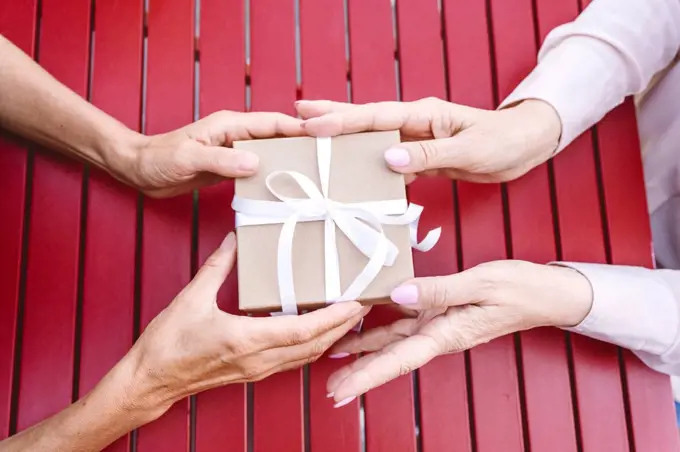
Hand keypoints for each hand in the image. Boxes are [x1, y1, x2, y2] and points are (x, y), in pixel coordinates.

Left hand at [113, 111, 304, 196]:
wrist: (138, 170)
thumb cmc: (158, 159)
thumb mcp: (189, 158)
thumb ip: (222, 159)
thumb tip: (256, 163)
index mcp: (229, 124)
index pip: (271, 122)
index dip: (297, 128)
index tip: (323, 138)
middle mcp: (235, 135)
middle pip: (276, 136)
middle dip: (300, 145)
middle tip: (325, 161)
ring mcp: (233, 151)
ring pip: (269, 154)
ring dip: (287, 163)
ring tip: (311, 178)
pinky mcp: (229, 168)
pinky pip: (256, 170)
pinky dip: (270, 177)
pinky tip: (281, 190)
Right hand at [116, 232, 367, 420]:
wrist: (151, 380)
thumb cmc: (168, 344)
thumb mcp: (192, 298)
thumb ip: (217, 267)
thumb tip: (236, 240)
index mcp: (246, 340)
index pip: (303, 330)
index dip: (333, 317)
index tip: (355, 302)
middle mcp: (259, 359)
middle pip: (314, 345)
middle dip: (343, 325)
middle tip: (364, 304)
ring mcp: (258, 370)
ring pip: (307, 356)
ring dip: (331, 337)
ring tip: (349, 315)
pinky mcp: (254, 373)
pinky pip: (293, 360)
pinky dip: (313, 345)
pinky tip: (319, 331)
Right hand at [295, 97, 560, 182]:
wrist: (524, 146)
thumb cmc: (503, 142)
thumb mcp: (469, 150)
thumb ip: (429, 155)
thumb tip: (389, 158)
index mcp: (423, 115)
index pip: (376, 117)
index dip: (343, 122)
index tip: (311, 125)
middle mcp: (414, 124)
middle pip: (366, 122)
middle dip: (331, 119)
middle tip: (295, 118)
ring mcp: (416, 140)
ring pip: (373, 142)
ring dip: (346, 144)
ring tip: (314, 144)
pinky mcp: (422, 157)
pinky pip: (390, 163)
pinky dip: (370, 169)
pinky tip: (355, 178)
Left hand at [324, 261, 591, 405]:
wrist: (545, 293)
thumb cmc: (519, 288)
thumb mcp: (480, 283)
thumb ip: (438, 289)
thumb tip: (397, 292)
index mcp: (446, 334)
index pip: (400, 360)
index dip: (368, 376)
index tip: (343, 393)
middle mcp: (437, 335)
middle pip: (391, 358)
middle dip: (359, 374)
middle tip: (330, 391)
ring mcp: (437, 325)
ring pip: (392, 342)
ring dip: (363, 351)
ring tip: (333, 359)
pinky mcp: (438, 312)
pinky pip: (403, 322)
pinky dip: (380, 326)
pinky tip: (361, 326)